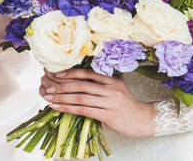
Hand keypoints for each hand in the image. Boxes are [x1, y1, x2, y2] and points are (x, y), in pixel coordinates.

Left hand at [39, 68, 154, 137]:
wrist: (143, 119)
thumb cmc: (127, 105)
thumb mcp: (117, 89)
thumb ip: (102, 84)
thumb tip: (80, 80)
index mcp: (112, 80)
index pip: (88, 73)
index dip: (71, 73)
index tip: (57, 74)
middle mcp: (111, 89)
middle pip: (82, 85)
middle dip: (62, 87)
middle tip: (49, 89)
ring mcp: (110, 102)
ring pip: (81, 98)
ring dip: (62, 98)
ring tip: (49, 99)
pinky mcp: (108, 115)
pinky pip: (84, 111)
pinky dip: (69, 109)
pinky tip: (59, 108)